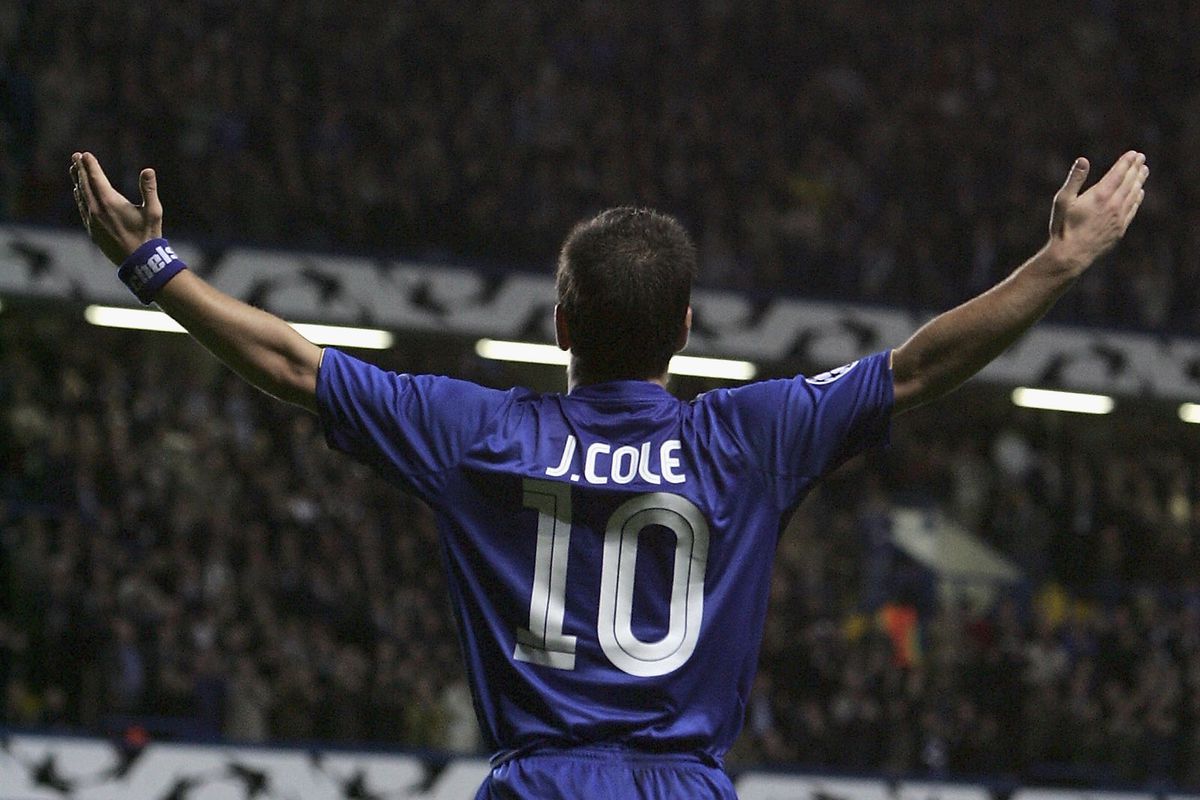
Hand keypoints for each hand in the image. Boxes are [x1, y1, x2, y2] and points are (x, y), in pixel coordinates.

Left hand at [70, 152, 162, 264]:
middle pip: (85, 184)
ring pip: (81, 196)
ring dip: (78, 181)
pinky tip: (79, 193)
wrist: (138, 262)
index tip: (86, 154)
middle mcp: (96, 209)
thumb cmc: (148, 236)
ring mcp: (92, 220)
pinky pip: (82, 208)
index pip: (96, 178)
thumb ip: (149, 189)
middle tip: (76, 156)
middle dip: (81, 169)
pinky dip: (79, 197)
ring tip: (75, 171)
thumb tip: (148, 170)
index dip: (91, 165)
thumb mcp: (153, 212)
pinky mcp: (92, 230)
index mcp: (110, 202)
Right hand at [1047, 150, 1147, 274]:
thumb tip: (1083, 160)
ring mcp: (1119, 217)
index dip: (1126, 162)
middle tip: (1141, 158)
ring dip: (1139, 180)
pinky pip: (1133, 209)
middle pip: (1129, 181)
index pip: (1118, 173)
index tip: (1133, 154)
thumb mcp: (1062, 201)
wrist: (1071, 255)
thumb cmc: (1063, 226)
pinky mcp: (1120, 228)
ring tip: (1144, 171)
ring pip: (1134, 194)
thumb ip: (1074, 179)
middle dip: (1136, 168)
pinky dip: (1138, 198)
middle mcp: (1114, 204)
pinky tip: (1139, 193)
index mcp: (1100, 195)